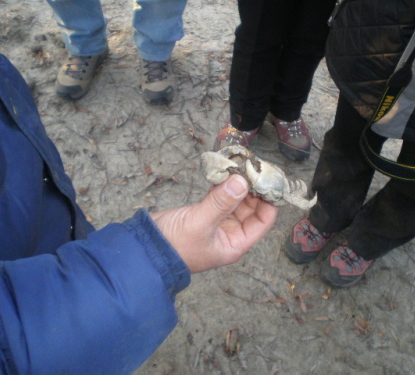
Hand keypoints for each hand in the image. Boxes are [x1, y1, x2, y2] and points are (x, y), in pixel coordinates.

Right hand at [150, 175, 277, 272]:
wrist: (145, 249)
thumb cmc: (175, 244)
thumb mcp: (200, 223)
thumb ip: (221, 202)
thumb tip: (242, 181)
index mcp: (235, 243)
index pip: (263, 221)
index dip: (269, 201)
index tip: (269, 180)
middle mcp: (230, 234)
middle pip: (251, 208)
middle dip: (253, 188)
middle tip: (253, 166)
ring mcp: (217, 223)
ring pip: (235, 200)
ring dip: (237, 184)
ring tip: (240, 164)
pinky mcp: (204, 213)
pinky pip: (220, 197)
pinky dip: (222, 185)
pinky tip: (224, 170)